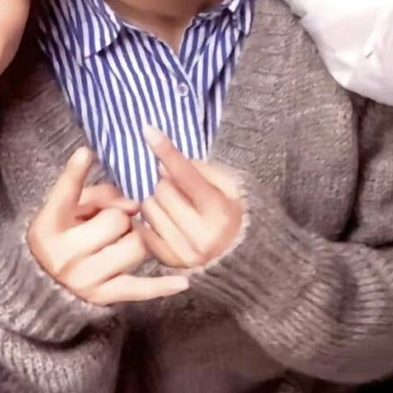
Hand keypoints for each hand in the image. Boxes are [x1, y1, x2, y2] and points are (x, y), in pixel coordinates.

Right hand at [28, 147, 189, 305]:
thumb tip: (135, 204)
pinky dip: (161, 286)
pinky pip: (139, 289)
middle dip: (119, 216)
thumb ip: (96, 195)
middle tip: (110, 222)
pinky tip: (182, 282)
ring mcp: (86, 278)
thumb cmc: (63, 234)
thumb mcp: (66, 209)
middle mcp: (65, 254)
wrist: (47, 281)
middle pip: (115, 221)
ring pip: (135, 247)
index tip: (86, 152)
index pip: (66, 194)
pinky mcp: (104, 296)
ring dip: (135, 240)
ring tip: (120, 242)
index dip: (75, 172)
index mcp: (49, 226)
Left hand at [139, 126, 242, 268]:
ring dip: (158, 202)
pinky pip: (143, 230)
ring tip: (177, 208)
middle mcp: (201, 236)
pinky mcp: (169, 262)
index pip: (186, 174)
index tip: (147, 130)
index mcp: (220, 212)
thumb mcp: (232, 187)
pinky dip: (151, 221)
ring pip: (149, 208)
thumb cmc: (238, 215)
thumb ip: (201, 171)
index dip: (167, 151)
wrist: (248, 260)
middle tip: (182, 190)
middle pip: (162, 189)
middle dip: (169, 183)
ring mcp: (183, 252)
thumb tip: (164, 166)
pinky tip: (168, 221)